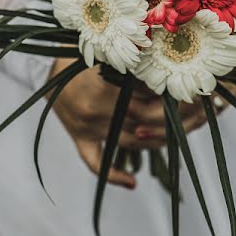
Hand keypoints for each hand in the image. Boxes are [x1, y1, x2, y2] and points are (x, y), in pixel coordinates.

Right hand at [48, 57, 207, 188]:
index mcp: (105, 83)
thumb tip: (172, 73)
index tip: (184, 95)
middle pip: (142, 123)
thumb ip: (137, 64)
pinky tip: (132, 183)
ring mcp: (87, 127)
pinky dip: (114, 175)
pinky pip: (96, 163)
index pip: (148, 98)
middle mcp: (96, 108)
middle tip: (185, 115)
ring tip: (171, 135)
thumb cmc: (85, 53)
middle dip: (165, 120)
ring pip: (129, 142)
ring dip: (152, 141)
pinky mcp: (79, 137)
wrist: (50, 66)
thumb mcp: (111, 53)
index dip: (169, 99)